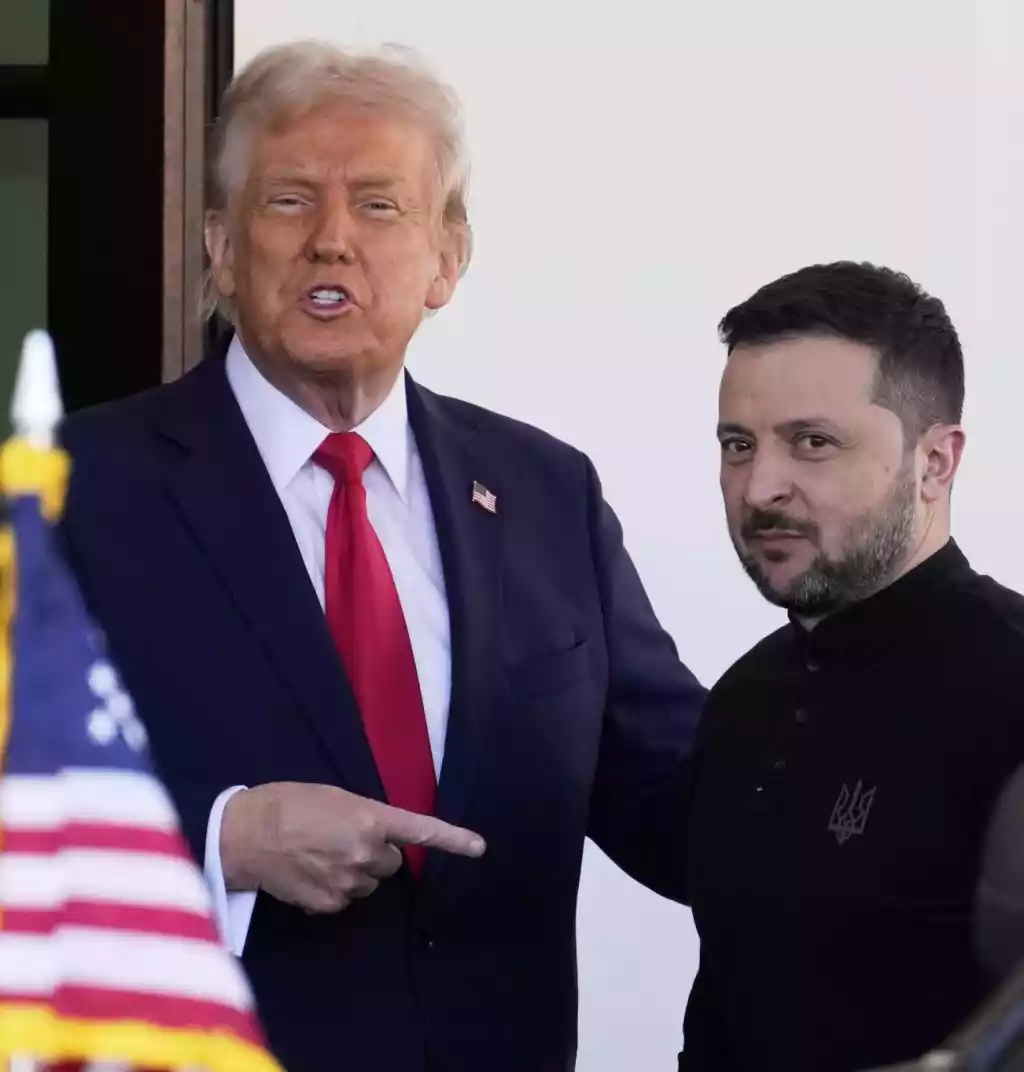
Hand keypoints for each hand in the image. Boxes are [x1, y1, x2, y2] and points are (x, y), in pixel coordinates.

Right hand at [220, 782, 485, 912]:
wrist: (246, 834)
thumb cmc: (290, 804)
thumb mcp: (336, 798)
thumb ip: (366, 817)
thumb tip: (380, 838)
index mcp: (371, 818)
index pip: (421, 830)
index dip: (453, 839)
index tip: (480, 848)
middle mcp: (367, 852)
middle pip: (391, 862)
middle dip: (376, 853)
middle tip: (343, 839)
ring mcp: (349, 882)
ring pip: (369, 882)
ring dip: (355, 871)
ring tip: (320, 854)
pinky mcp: (330, 904)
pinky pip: (346, 899)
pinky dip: (334, 889)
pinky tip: (310, 873)